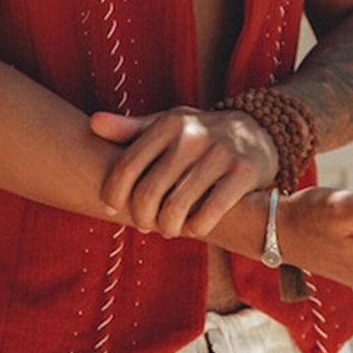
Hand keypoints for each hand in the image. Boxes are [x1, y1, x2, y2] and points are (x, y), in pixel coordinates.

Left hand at [90, 107, 278, 237]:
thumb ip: (130, 129)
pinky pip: (208, 215)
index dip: (113, 195)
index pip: (126, 167)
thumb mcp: (167, 125)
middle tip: (145, 223)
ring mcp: (219, 154)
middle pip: (148, 193)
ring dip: (167, 227)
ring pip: (176, 209)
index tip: (113, 208)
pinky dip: (195, 229)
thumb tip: (93, 124)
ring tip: (168, 227)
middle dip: (142, 218)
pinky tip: (194, 227)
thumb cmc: (199, 134)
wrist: (258, 131)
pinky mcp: (242, 174)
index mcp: (168, 124)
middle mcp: (191, 136)